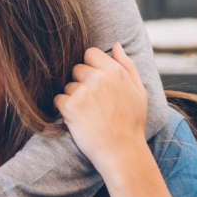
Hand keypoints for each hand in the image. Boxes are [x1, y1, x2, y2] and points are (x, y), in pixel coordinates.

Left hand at [53, 44, 146, 172]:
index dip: (91, 66)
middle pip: (76, 68)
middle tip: (95, 102)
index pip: (90, 53)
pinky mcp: (70, 106)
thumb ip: (127, 65)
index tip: (96, 82)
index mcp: (115, 71)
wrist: (122, 152)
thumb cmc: (131, 122)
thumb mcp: (138, 91)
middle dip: (82, 82)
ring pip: (67, 85)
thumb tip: (116, 45)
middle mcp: (98, 78)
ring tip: (90, 113)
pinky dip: (64, 109)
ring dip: (73, 97)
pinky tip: (79, 119)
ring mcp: (83, 91)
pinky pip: (58, 99)